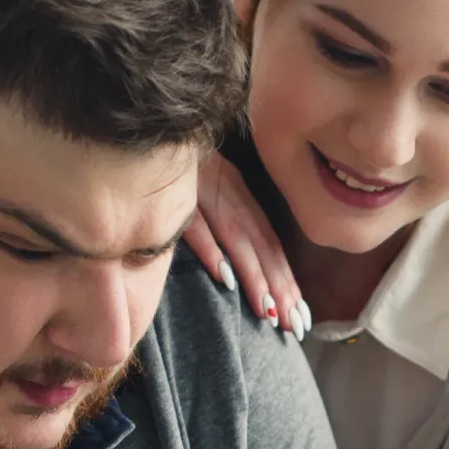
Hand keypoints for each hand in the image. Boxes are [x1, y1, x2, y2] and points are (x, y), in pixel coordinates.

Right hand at [182, 148, 306, 338]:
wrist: (147, 123)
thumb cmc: (172, 161)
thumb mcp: (205, 185)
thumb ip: (222, 218)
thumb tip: (234, 266)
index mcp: (238, 193)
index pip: (269, 241)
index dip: (286, 277)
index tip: (300, 314)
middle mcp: (228, 192)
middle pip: (260, 244)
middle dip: (280, 286)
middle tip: (294, 324)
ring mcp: (202, 191)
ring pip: (236, 238)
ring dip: (255, 276)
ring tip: (268, 310)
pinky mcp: (173, 193)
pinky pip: (194, 225)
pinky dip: (211, 250)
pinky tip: (225, 279)